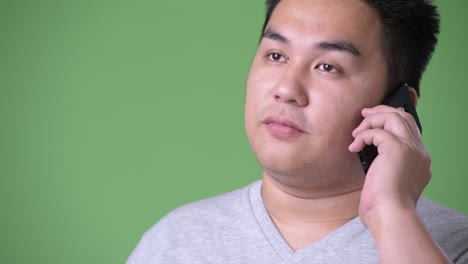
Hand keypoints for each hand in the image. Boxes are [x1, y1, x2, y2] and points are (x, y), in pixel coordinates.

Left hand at [348, 105, 430, 228]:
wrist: (390, 215)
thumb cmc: (384, 206)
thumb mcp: (387, 182)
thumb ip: (385, 165)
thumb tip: (368, 151)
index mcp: (419, 161)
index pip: (410, 131)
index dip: (392, 121)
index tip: (374, 121)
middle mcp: (419, 152)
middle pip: (404, 118)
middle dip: (382, 112)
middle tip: (364, 114)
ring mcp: (410, 149)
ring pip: (394, 118)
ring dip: (371, 120)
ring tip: (356, 132)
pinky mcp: (397, 149)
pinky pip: (377, 131)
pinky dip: (363, 136)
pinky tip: (354, 147)